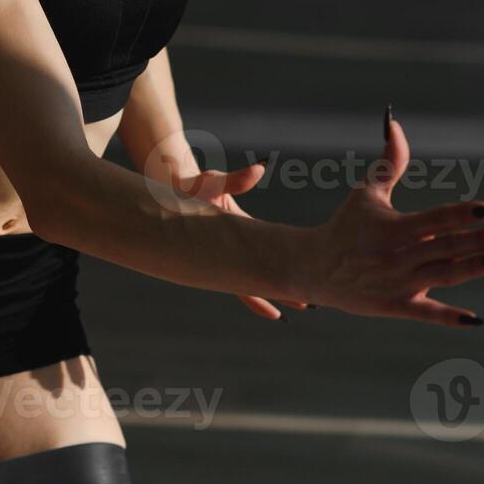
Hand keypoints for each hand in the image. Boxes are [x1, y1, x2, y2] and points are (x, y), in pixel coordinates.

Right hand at [174, 162, 310, 321]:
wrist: (175, 189)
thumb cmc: (192, 186)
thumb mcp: (210, 182)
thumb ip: (236, 179)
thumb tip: (259, 169)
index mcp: (221, 248)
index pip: (242, 282)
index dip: (259, 299)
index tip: (277, 314)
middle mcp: (226, 254)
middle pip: (255, 283)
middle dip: (280, 294)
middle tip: (307, 304)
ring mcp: (232, 248)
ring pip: (257, 273)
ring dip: (279, 282)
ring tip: (306, 292)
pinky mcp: (236, 239)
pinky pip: (255, 259)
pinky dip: (271, 267)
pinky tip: (288, 268)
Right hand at [300, 109, 483, 326]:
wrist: (312, 267)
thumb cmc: (346, 225)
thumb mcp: (366, 192)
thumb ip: (390, 161)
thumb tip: (395, 123)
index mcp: (392, 227)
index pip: (437, 218)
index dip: (466, 213)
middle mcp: (396, 256)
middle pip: (447, 247)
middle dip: (481, 240)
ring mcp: (396, 283)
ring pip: (444, 275)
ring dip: (475, 268)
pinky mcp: (393, 305)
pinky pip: (426, 313)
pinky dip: (450, 317)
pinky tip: (475, 319)